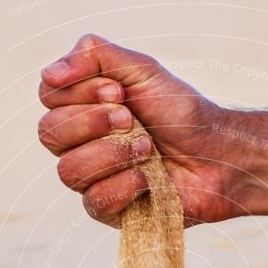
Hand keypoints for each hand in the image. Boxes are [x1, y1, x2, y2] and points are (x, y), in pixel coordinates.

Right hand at [38, 34, 243, 225]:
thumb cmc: (182, 113)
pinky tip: (149, 178)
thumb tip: (48, 73)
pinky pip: (95, 201)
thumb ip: (94, 56)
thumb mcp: (142, 70)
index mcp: (83, 107)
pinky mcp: (109, 210)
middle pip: (49, 134)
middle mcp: (81, 143)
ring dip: (113, 154)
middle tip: (132, 119)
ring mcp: (93, 178)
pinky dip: (126, 185)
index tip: (121, 93)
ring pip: (68, 171)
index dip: (80, 93)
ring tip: (147, 149)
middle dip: (93, 122)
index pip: (48, 97)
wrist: (219, 155)